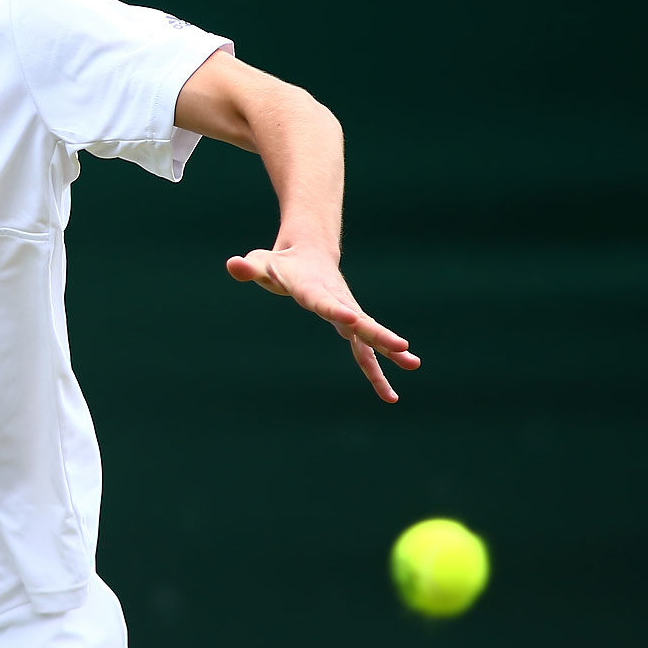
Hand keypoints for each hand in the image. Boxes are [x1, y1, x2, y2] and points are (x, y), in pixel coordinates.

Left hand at [226, 245, 420, 402]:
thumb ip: (249, 267)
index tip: (352, 320)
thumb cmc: (280, 262)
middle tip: (402, 347)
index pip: (325, 302)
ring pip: (369, 337)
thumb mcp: (261, 263)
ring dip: (389, 354)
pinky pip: (365, 351)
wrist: (309, 252)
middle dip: (380, 335)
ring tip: (413, 365)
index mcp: (313, 289)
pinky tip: (389, 395)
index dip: (336, 310)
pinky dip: (378, 370)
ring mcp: (348, 313)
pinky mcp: (351, 325)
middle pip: (360, 321)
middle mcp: (337, 302)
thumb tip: (233, 265)